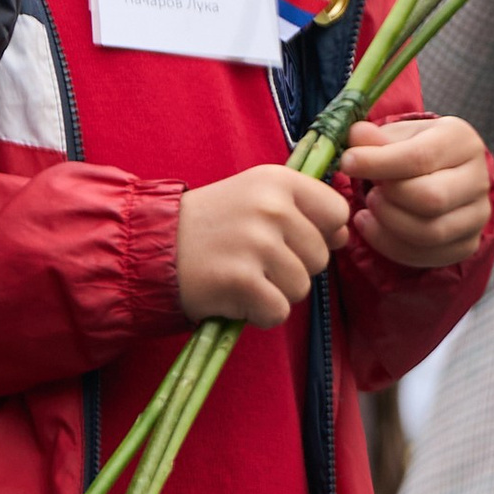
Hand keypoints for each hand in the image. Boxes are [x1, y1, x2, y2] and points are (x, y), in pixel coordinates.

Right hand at [175, 163, 351, 328]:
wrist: (149, 244)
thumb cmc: (209, 224)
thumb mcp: (254, 196)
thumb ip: (301, 209)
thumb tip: (344, 233)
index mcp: (277, 180)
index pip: (337, 212)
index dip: (319, 231)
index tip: (286, 235)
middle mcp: (270, 207)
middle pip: (320, 256)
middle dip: (292, 266)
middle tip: (250, 257)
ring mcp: (256, 244)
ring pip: (301, 287)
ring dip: (274, 291)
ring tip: (239, 274)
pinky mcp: (241, 280)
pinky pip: (278, 311)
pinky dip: (257, 313)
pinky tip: (233, 295)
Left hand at [338, 116, 493, 269]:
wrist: (432, 174)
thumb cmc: (406, 150)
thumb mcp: (391, 135)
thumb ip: (373, 138)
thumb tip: (357, 136)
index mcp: (461, 140)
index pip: (420, 157)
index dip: (378, 163)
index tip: (347, 163)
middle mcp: (479, 178)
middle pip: (431, 199)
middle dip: (389, 198)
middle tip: (369, 192)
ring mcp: (478, 214)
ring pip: (431, 232)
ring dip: (388, 223)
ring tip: (369, 207)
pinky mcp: (468, 243)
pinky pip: (428, 255)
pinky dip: (390, 245)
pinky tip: (372, 226)